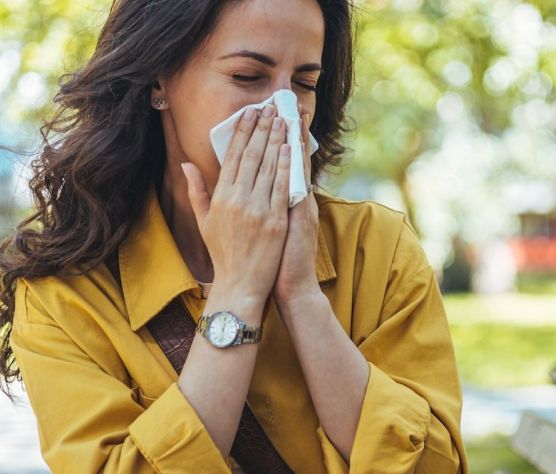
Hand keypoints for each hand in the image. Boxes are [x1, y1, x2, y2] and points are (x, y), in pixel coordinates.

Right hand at [181, 104, 293, 307]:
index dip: (241, 132)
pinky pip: (283, 188)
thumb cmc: (222, 254)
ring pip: (268, 168)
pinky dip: (286, 167)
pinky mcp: (276, 221)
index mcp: (220, 198)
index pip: (232, 157)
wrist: (239, 285)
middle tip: (269, 108)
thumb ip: (197, 191)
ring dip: (276, 141)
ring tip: (281, 120)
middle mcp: (238, 201)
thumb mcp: (203, 221)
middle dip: (260, 129)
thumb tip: (186, 165)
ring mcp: (258, 210)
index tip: (249, 113)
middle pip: (251, 156)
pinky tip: (290, 149)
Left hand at [272, 107, 320, 301]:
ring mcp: (301, 207)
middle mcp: (297, 200)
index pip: (284, 164)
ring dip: (295, 141)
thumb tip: (253, 188)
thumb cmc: (278, 262)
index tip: (276, 117)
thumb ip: (266, 206)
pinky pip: (299, 187)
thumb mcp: (272, 230)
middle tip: (286, 105)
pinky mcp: (302, 217)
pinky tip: (294, 148)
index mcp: (288, 202)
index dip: (281, 140)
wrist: (293, 287)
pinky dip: (297, 167)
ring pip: (298, 168)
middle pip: (292, 159)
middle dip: (288, 132)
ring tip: (292, 116)